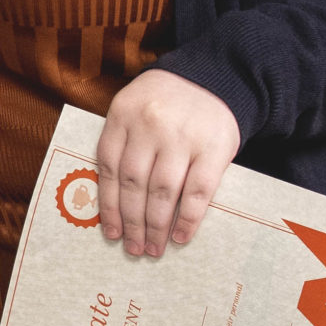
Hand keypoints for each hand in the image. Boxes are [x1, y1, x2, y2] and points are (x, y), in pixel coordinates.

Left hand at [97, 71, 241, 257]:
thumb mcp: (135, 108)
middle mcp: (150, 125)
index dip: (108, 206)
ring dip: (156, 226)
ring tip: (153, 248)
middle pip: (134, 184)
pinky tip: (180, 236)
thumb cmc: (168, 102)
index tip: (111, 232)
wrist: (216, 76)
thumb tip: (114, 202)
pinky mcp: (213, 148)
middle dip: (132, 222)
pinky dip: (187, 218)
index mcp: (123, 114)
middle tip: (133, 249)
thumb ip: (123, 142)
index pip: (108, 168)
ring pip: (162, 192)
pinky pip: (197, 191)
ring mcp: (183, 136)